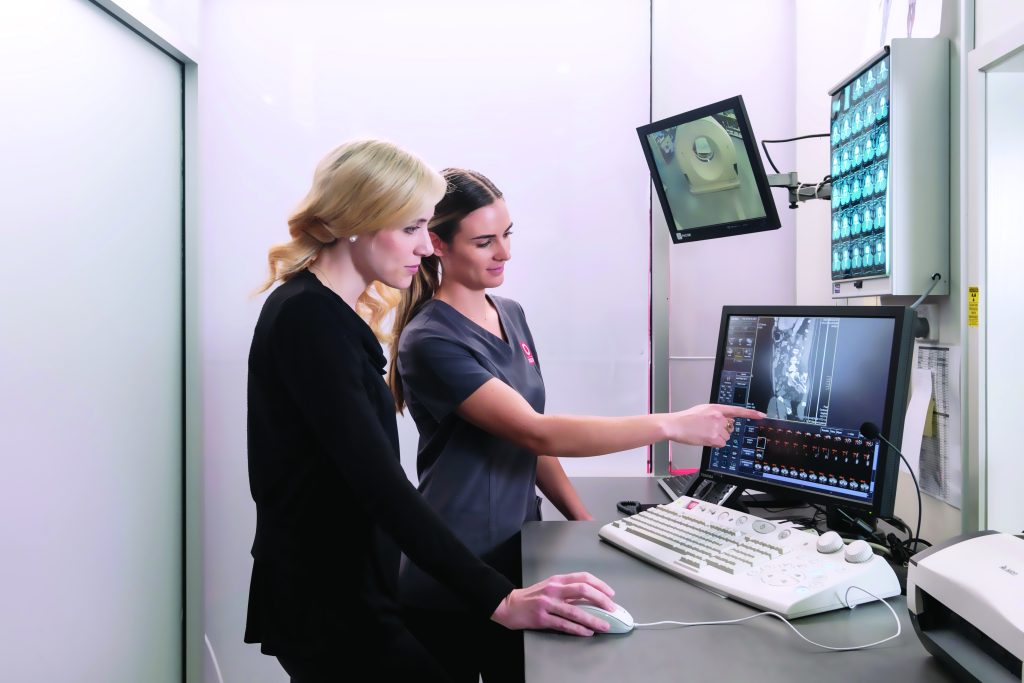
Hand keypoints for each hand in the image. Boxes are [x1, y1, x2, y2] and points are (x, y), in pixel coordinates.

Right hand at [490, 572, 615, 635]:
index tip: (611, 594)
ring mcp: (547, 604)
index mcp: (557, 580)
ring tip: (604, 625)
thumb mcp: (550, 587)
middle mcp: (554, 589)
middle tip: (612, 608)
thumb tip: (592, 599)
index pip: (583, 578)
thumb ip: (568, 590)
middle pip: (582, 590)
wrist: (509, 605)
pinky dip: (578, 629)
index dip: (599, 585)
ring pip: (575, 611)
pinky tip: (587, 632)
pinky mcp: (542, 618)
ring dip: (593, 619)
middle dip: (601, 600)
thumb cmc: (532, 597)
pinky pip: (564, 624)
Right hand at [666, 404, 765, 446]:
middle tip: (708, 429)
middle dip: (722, 431)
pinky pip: (721, 443)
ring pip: (725, 437)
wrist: (675, 425)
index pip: (737, 410)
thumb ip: (715, 414)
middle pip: (730, 428)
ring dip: (717, 438)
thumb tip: (723, 421)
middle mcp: (719, 417)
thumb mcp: (702, 410)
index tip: (762, 415)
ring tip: (703, 434)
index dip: (751, 414)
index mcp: (716, 408)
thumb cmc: (685, 418)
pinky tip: (704, 439)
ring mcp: (717, 427)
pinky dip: (714, 443)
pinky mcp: (714, 437)